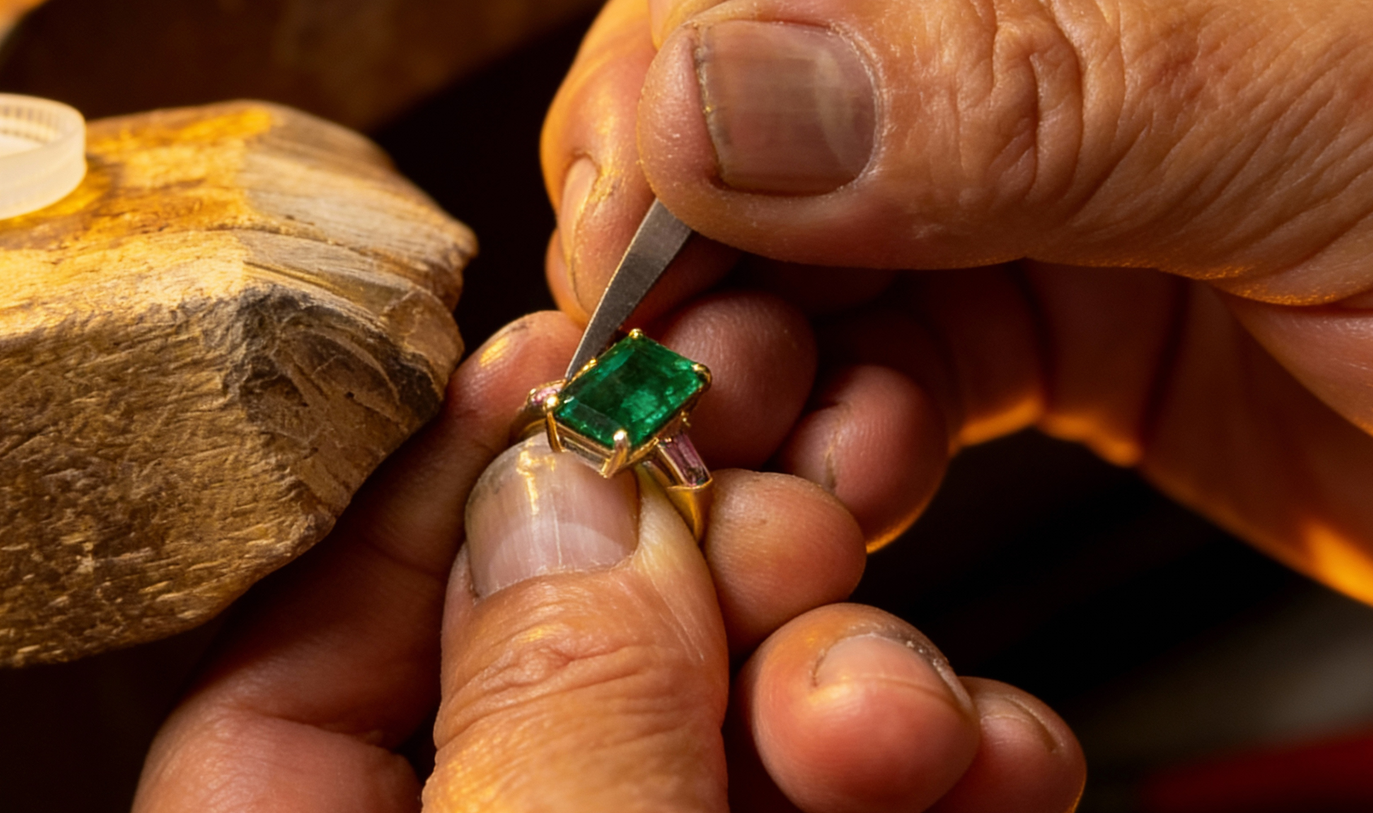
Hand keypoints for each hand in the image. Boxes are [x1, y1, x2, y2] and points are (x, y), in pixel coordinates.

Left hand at [131, 311, 1083, 811]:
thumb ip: (549, 723)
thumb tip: (560, 506)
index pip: (300, 674)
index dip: (437, 517)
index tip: (562, 395)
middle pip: (558, 672)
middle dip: (697, 586)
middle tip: (782, 531)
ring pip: (728, 725)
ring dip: (850, 676)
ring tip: (910, 702)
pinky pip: (848, 800)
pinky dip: (938, 766)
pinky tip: (1001, 756)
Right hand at [540, 0, 1372, 631]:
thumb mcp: (1335, 106)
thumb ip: (1015, 81)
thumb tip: (702, 92)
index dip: (660, 134)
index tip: (637, 292)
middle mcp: (1025, 33)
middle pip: (741, 136)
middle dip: (697, 284)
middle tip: (714, 410)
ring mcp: (1034, 179)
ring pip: (794, 267)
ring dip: (765, 383)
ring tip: (814, 471)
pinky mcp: (1059, 317)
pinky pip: (881, 363)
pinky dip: (846, 434)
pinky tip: (872, 477)